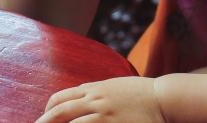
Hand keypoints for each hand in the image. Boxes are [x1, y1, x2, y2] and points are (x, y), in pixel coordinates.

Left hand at [36, 77, 166, 122]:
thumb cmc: (140, 94)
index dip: (48, 110)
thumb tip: (79, 96)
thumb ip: (96, 91)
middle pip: (60, 112)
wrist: (163, 98)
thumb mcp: (114, 86)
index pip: (61, 98)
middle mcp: (94, 101)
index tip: (43, 119)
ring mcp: (103, 116)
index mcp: (93, 89)